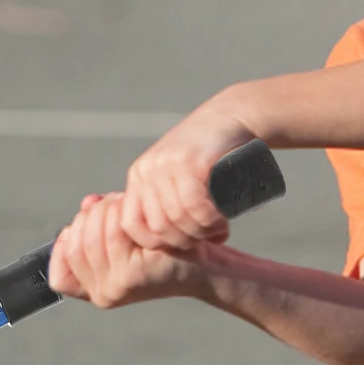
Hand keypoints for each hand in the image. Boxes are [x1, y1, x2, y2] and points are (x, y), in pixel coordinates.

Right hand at [47, 193, 207, 307]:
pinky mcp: (132, 275)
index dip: (64, 245)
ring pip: (91, 235)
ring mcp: (116, 287)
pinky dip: (120, 215)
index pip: (58, 275)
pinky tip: (135, 210)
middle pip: (74, 245)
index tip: (80, 223)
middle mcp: (103, 294)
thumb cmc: (164, 246)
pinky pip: (112, 234)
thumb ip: (99, 226)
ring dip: (106, 211)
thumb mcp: (124, 239)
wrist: (203, 263)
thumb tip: (88, 203)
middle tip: (114, 203)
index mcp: (96, 292)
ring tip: (126, 204)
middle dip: (91, 216)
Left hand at [121, 104, 255, 250]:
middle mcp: (147, 170)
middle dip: (186, 241)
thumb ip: (170, 207)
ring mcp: (165, 164)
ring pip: (177, 219)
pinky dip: (211, 221)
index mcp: (139, 176)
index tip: (184, 242)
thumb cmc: (211, 156)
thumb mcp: (182, 180)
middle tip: (208, 237)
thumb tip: (168, 248)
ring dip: (202, 232)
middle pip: (158, 227)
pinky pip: (195, 206)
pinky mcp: (189, 160)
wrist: (233, 116)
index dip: (157, 243)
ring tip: (218, 228)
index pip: (131, 226)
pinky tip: (223, 220)